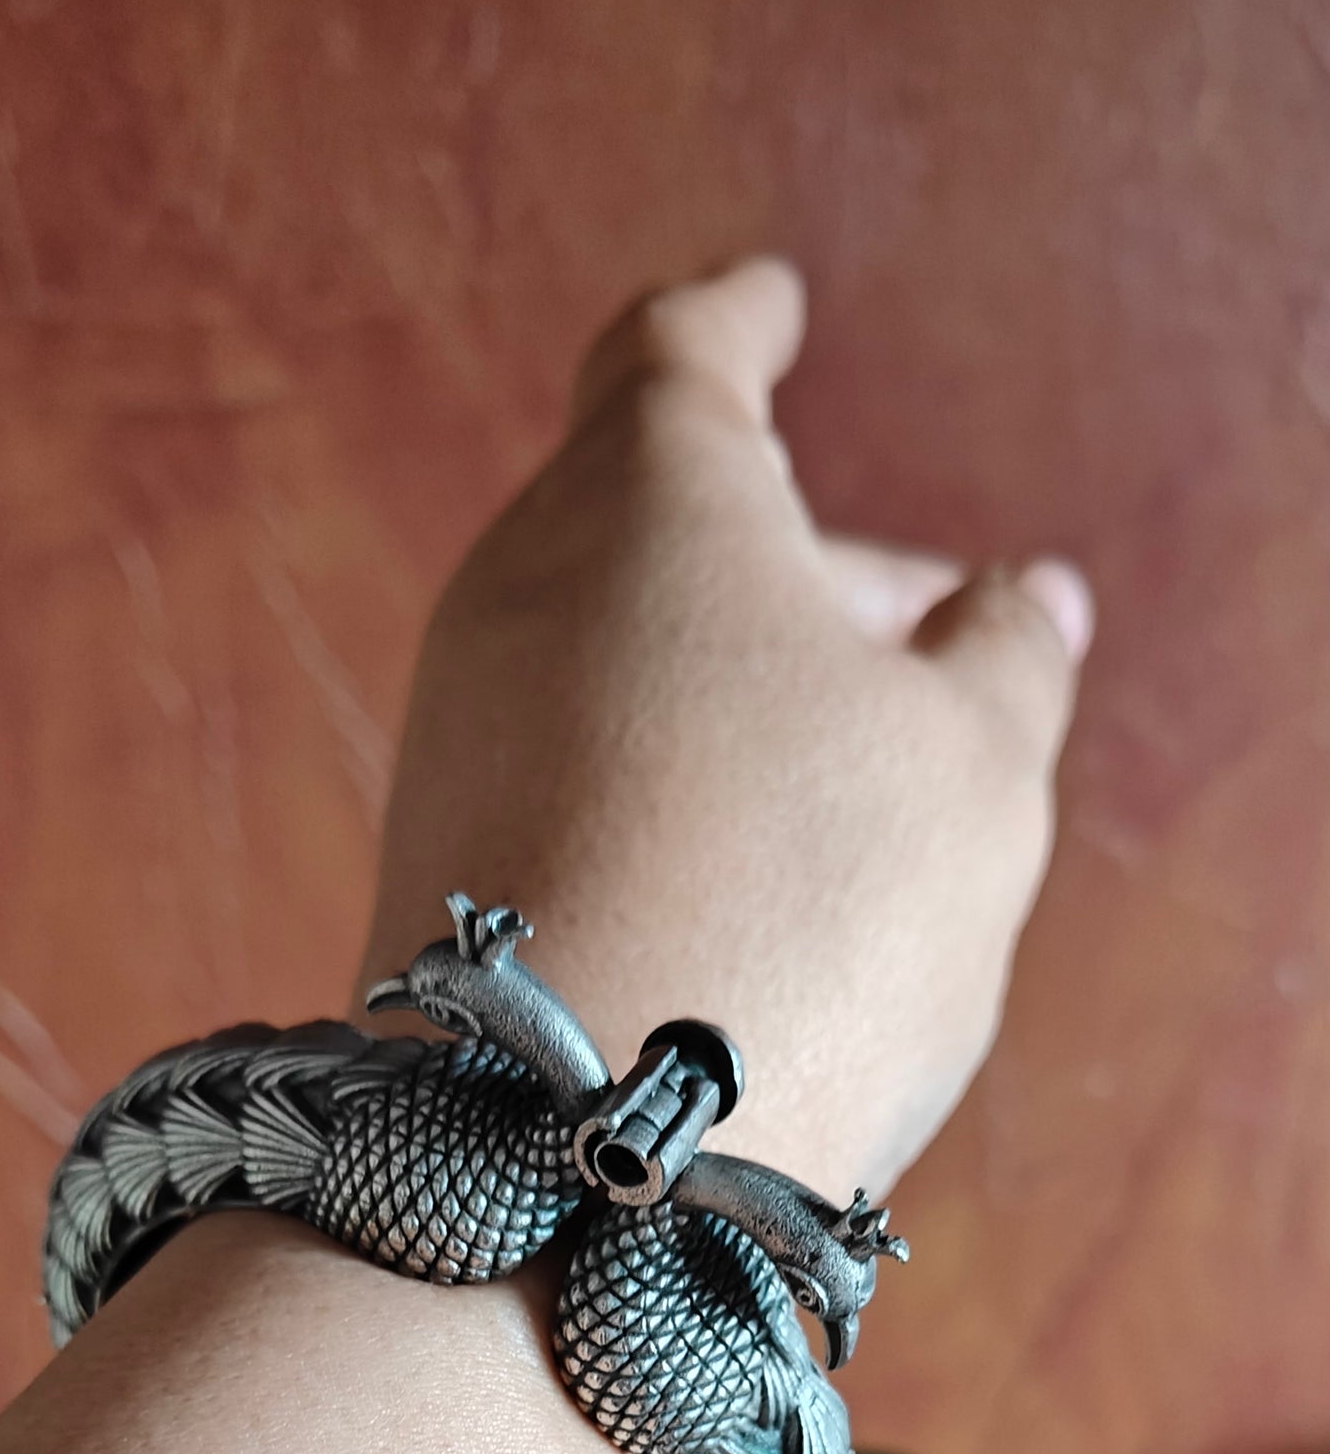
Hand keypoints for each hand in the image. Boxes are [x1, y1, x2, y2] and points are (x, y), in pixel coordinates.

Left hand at [359, 256, 1090, 1207]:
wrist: (572, 1153)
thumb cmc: (798, 917)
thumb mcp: (972, 770)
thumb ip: (1005, 656)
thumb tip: (1018, 600)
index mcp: (653, 496)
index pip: (684, 351)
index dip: (739, 321)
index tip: (767, 300)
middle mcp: (521, 586)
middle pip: (656, 519)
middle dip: (792, 554)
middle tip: (916, 617)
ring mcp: (459, 730)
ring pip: (612, 655)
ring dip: (732, 686)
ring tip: (853, 769)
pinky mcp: (437, 864)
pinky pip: (568, 771)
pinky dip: (664, 780)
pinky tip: (746, 876)